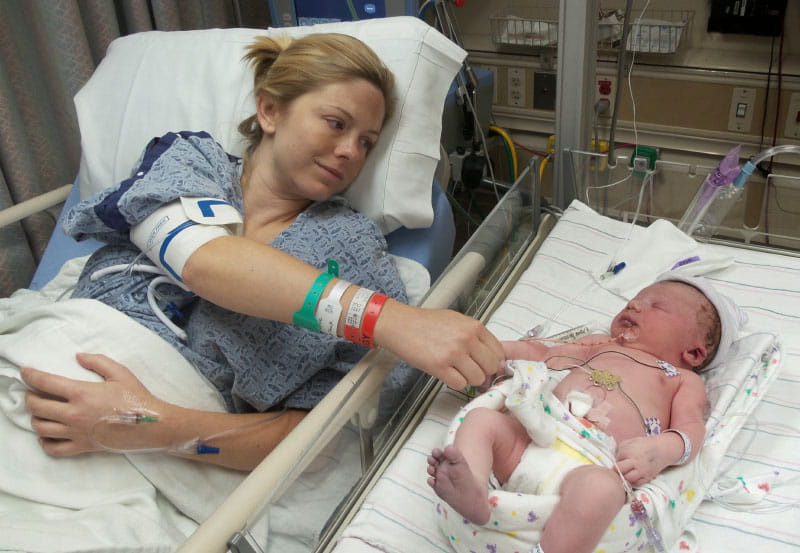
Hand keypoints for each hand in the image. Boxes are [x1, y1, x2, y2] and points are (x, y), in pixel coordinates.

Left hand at [21, 353, 165, 455]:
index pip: (45, 383)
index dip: (30, 376)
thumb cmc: (136, 397)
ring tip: (41, 411)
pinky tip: (48, 434)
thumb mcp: (120, 373)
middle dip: (29, 397)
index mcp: (82, 393)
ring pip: (40, 427)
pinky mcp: (81, 447)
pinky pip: (53, 448)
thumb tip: (78, 357)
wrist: (150, 424)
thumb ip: (98, 361)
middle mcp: (74, 414)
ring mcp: (76, 432)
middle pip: (36, 406)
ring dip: (36, 418)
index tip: (25, 372)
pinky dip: (45, 441)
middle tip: (33, 392)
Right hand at [375, 303, 504, 389]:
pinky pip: (460, 384)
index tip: (486, 365)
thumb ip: (475, 335)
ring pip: (477, 379)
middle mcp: (467, 339)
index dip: (494, 361)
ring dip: (468, 379)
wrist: (400, 324)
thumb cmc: (425, 322)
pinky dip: (455, 383)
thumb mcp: (457, 320)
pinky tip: (447, 374)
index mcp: (474, 326)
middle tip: (471, 370)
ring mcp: (454, 353)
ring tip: (457, 371)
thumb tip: (491, 354)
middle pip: (491, 367)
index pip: (499, 352)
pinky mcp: (439, 366)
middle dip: (483, 372)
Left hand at [615, 436, 668, 485]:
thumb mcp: (630, 442)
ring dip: (625, 477)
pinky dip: (633, 481)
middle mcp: (635, 461)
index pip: (617, 459)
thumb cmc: (643, 445)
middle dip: (617, 470)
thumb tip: (615, 460)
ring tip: (626, 473)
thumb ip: (621, 450)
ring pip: (628, 478)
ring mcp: (642, 470)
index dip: (617, 460)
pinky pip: (637, 483)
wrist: (661, 449)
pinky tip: (633, 477)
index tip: (620, 460)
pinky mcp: (648, 476)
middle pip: (620, 470)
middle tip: (619, 469)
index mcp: (629, 451)